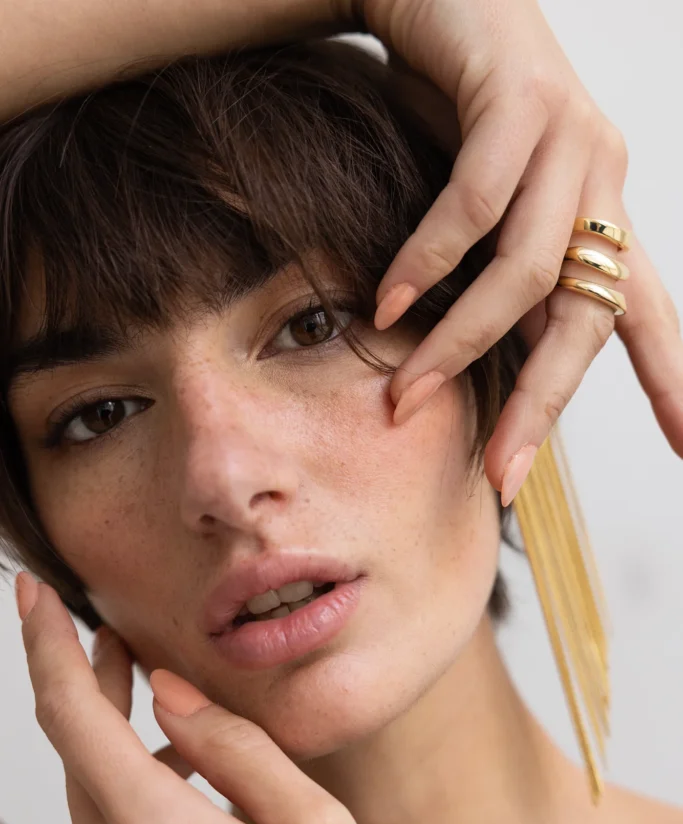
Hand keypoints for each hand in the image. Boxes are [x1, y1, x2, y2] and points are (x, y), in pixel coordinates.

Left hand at [16, 574, 428, 823]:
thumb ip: (234, 750)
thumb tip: (169, 694)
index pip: (74, 719)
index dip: (48, 648)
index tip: (33, 597)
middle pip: (78, 762)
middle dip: (94, 695)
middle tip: (119, 646)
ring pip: (96, 815)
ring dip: (124, 764)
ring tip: (182, 743)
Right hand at [354, 0, 682, 499]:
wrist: (437, 2)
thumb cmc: (457, 115)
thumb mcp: (492, 216)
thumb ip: (506, 283)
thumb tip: (500, 368)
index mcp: (602, 214)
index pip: (644, 312)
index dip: (671, 379)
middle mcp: (602, 179)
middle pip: (587, 317)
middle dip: (540, 406)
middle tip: (504, 477)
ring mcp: (570, 137)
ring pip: (526, 273)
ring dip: (461, 343)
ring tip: (408, 394)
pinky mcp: (523, 100)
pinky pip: (474, 205)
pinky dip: (425, 262)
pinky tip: (388, 303)